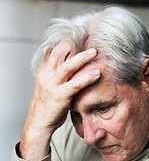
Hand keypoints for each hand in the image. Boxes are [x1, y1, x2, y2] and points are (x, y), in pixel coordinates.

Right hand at [19, 41, 99, 160]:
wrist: (39, 123)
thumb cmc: (47, 106)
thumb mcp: (49, 87)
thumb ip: (57, 77)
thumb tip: (72, 69)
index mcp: (43, 72)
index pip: (52, 52)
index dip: (65, 43)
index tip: (78, 37)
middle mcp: (46, 75)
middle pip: (58, 53)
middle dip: (73, 44)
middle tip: (87, 38)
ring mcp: (51, 85)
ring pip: (67, 66)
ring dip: (82, 58)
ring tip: (95, 52)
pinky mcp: (59, 96)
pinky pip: (75, 84)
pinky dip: (87, 78)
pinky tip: (97, 74)